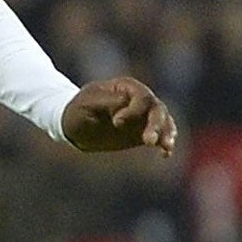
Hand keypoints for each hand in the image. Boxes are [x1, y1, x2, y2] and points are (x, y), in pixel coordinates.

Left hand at [62, 77, 177, 155]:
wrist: (74, 126)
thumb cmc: (77, 110)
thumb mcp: (86, 104)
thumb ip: (105, 102)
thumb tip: (124, 101)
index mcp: (125, 87)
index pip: (140, 97)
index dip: (133, 110)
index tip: (116, 123)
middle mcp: (139, 99)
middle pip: (157, 109)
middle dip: (156, 124)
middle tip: (148, 141)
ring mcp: (143, 116)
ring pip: (163, 121)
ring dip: (166, 134)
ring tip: (166, 147)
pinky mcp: (143, 131)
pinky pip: (160, 136)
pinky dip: (165, 144)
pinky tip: (166, 154)